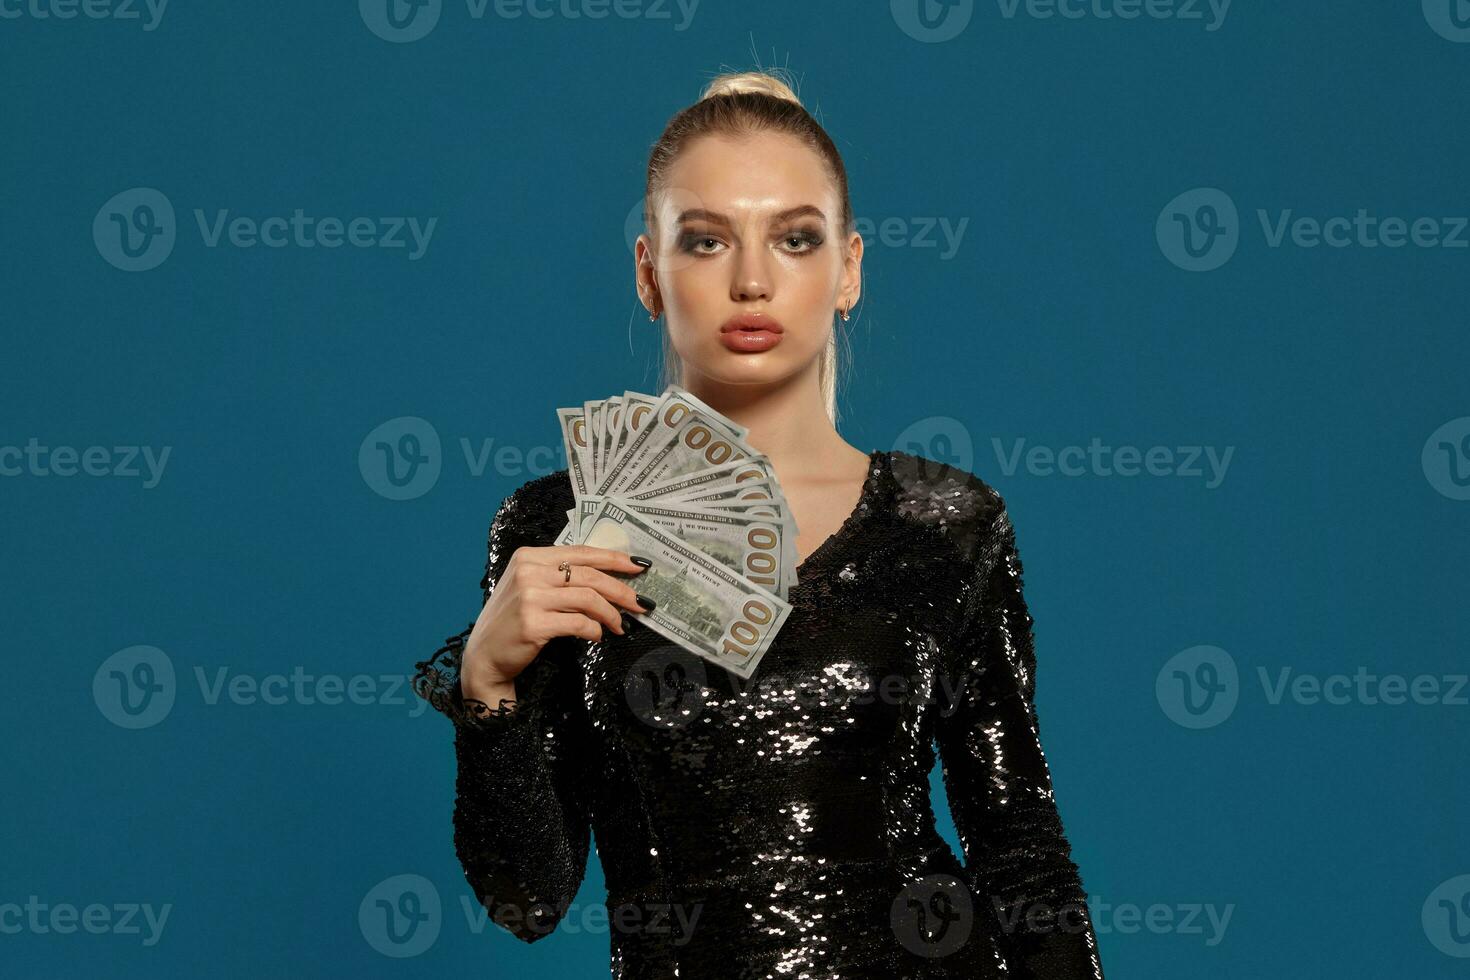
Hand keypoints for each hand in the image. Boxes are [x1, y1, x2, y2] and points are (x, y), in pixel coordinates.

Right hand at [461, 545, 650, 696]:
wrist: (483, 656)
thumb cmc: (511, 622)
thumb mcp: (529, 588)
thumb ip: (559, 577)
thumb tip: (607, 578)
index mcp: (528, 557)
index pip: (580, 552)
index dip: (613, 558)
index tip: (637, 566)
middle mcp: (528, 572)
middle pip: (589, 575)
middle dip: (621, 589)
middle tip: (640, 603)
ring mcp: (529, 597)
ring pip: (588, 598)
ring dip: (611, 614)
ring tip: (620, 625)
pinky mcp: (533, 623)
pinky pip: (579, 623)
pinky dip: (594, 630)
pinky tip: (597, 636)